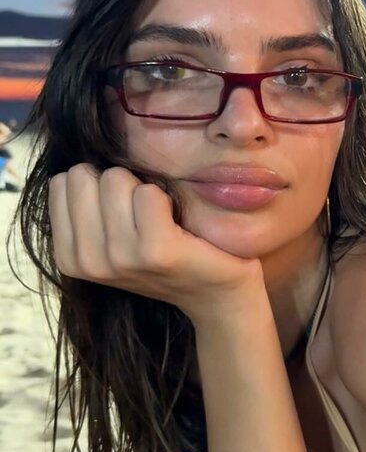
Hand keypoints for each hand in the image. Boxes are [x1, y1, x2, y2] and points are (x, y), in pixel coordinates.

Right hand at [49, 164, 264, 321]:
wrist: (216, 291)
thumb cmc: (163, 253)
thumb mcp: (111, 237)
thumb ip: (86, 205)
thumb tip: (80, 160)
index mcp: (70, 257)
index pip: (62, 182)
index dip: (97, 185)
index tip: (122, 212)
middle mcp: (90, 262)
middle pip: (85, 176)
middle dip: (117, 183)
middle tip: (145, 215)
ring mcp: (122, 258)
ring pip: (115, 179)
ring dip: (143, 188)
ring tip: (162, 220)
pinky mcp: (157, 251)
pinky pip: (149, 193)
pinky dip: (166, 197)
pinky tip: (177, 222)